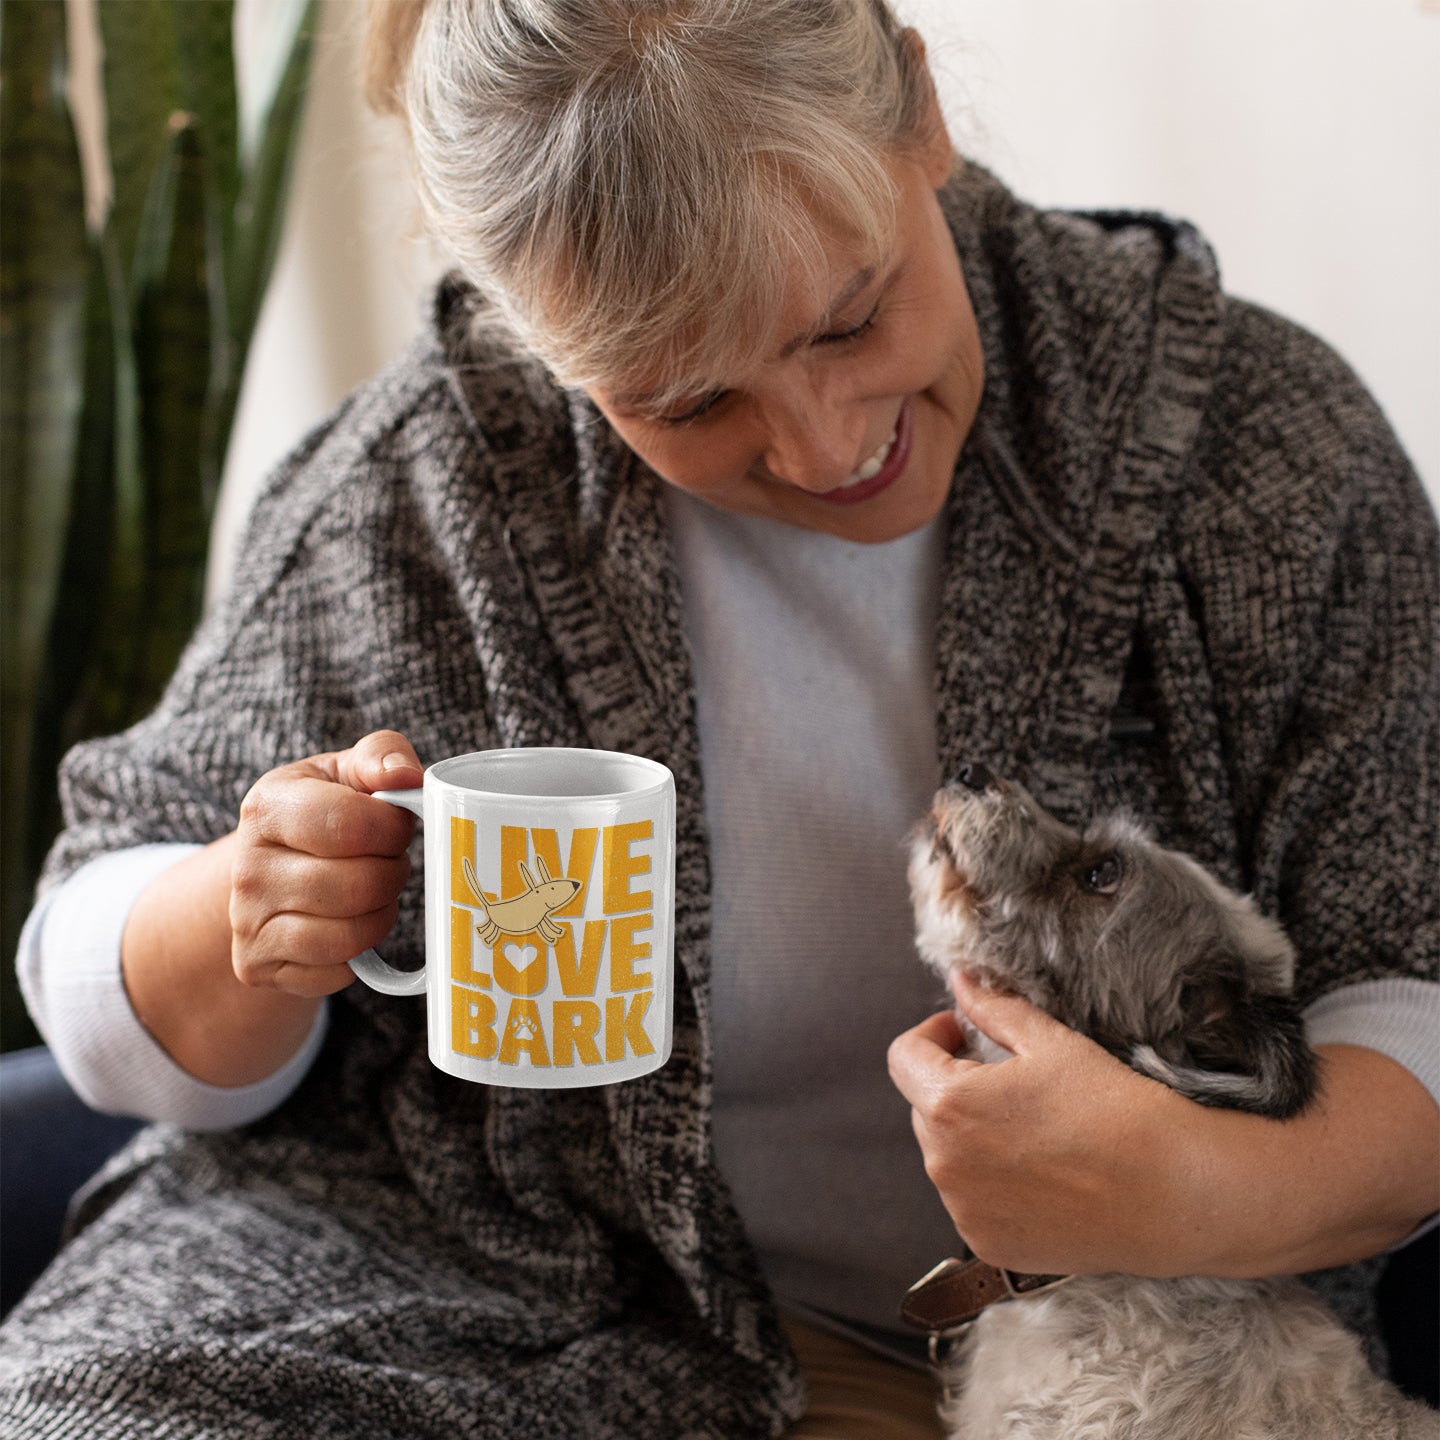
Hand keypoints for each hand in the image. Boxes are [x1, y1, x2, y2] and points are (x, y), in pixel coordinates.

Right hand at [229, 730, 423, 995]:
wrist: (268, 868)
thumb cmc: (324, 813)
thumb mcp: (347, 772)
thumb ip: (382, 756)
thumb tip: (407, 776)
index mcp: (268, 806)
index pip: (350, 824)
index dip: (394, 829)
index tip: (399, 825)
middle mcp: (248, 867)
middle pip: (359, 884)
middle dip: (393, 873)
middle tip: (388, 860)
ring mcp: (246, 922)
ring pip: (350, 936)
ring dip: (381, 914)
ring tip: (373, 890)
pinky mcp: (257, 967)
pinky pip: (337, 973)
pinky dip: (360, 953)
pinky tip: (350, 923)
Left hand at [888, 972, 1200, 1276]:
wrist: (1172, 1193)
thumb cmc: (1113, 1109)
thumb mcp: (1050, 1044)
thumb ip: (993, 1009)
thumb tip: (960, 981)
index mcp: (950, 1104)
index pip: (904, 1057)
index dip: (932, 1035)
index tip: (964, 1033)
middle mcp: (943, 1163)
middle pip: (925, 1107)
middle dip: (955, 1085)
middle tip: (1012, 1081)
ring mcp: (964, 1211)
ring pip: (946, 1155)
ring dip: (971, 1135)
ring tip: (1034, 1130)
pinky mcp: (988, 1245)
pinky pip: (970, 1200)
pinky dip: (991, 1183)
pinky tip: (1042, 1172)